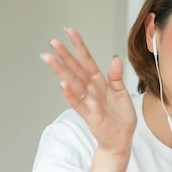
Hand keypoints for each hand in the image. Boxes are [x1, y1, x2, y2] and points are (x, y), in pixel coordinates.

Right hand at [40, 28, 136, 156]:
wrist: (122, 139)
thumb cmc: (120, 117)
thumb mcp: (121, 92)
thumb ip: (116, 76)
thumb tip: (115, 59)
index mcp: (99, 82)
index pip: (87, 60)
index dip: (79, 46)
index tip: (70, 32)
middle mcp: (91, 90)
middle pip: (75, 69)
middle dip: (64, 55)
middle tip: (52, 42)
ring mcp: (88, 102)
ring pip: (72, 83)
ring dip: (61, 70)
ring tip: (49, 58)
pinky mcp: (89, 115)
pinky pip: (78, 102)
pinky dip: (70, 93)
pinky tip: (63, 83)